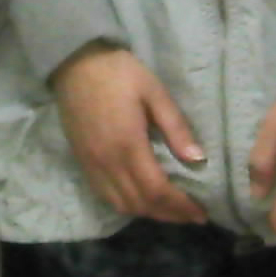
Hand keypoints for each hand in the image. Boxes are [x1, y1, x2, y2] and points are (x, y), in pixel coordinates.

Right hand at [50, 44, 206, 223]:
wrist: (74, 62)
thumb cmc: (119, 72)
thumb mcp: (154, 92)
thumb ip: (176, 127)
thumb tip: (198, 160)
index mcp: (128, 145)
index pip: (157, 190)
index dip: (180, 206)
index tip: (201, 213)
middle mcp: (107, 162)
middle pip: (140, 204)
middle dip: (169, 214)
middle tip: (191, 214)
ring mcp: (91, 164)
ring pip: (121, 204)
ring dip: (147, 212)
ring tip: (169, 209)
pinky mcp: (81, 161)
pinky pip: (104, 195)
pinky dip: (126, 204)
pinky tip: (140, 198)